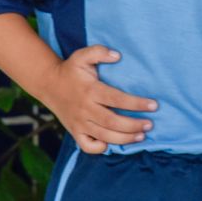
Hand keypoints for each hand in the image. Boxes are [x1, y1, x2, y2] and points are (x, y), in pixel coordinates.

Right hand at [39, 45, 157, 154]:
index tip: (154, 105)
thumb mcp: (82, 56)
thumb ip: (99, 52)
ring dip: (124, 138)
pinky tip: (113, 143)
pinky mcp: (74, 131)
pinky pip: (87, 146)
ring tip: (142, 136)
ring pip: (104, 136)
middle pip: (112, 122)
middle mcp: (85, 109)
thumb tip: (117, 56)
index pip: (117, 99)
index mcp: (90, 90)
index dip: (136, 104)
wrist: (48, 84)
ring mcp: (79, 122)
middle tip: (150, 125)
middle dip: (133, 125)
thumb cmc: (71, 70)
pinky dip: (100, 148)